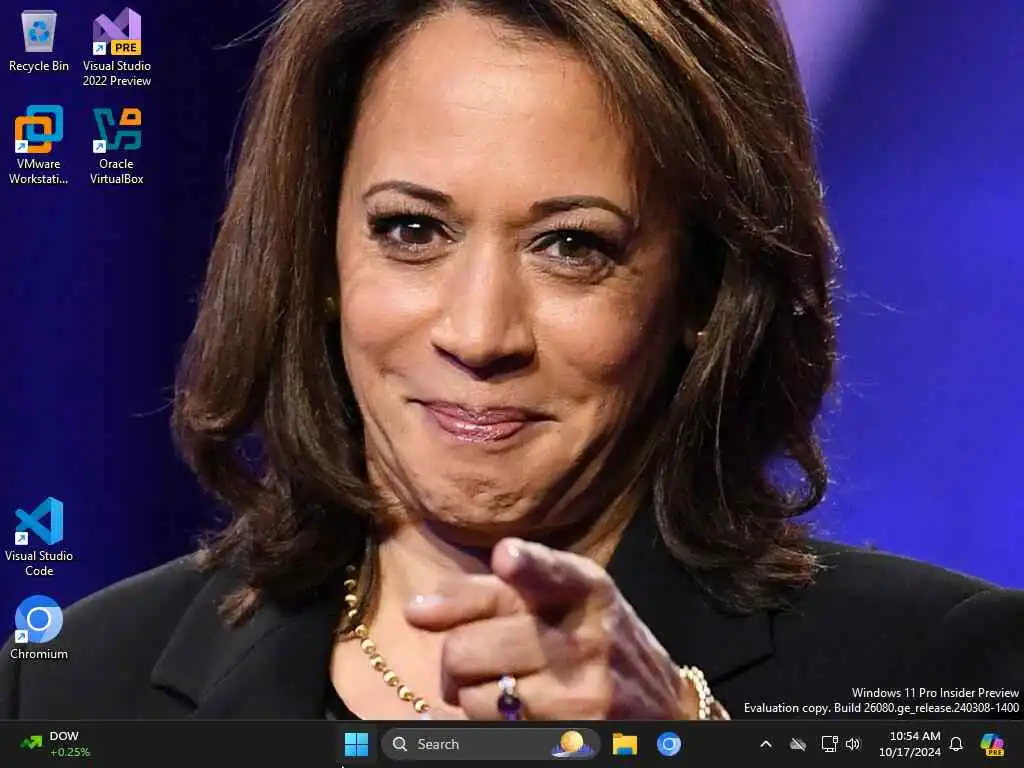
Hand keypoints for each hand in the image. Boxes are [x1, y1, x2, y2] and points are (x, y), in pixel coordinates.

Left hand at [404, 537, 718, 719]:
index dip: (527, 565)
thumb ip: (499, 590)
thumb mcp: (569, 597)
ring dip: (469, 696)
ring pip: (476, 697)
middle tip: (465, 661)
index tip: (507, 557)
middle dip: (453, 657)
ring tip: (496, 688)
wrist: (663, 707)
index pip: (552, 573)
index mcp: (586, 590)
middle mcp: (587, 639)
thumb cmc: (596, 638)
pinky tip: (487, 715)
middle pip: (473, 644)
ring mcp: (582, 694)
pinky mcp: (572, 737)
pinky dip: (473, 725)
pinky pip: (492, 732)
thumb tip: (418, 609)